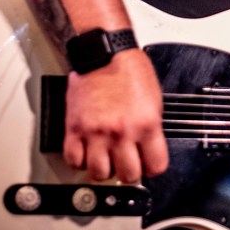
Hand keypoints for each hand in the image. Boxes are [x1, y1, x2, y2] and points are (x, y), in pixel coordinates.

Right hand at [62, 49, 168, 182]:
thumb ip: (151, 128)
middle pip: (128, 175)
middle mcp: (122, 131)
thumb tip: (149, 148)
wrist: (105, 54)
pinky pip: (74, 160)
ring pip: (99, 174)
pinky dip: (80, 161)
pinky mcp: (75, 128)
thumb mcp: (154, 100)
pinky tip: (86, 154)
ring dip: (103, 171)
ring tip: (106, 161)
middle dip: (129, 173)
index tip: (148, 166)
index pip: (156, 166)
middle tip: (126, 165)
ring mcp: (96, 132)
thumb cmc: (130, 70)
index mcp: (147, 124)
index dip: (153, 169)